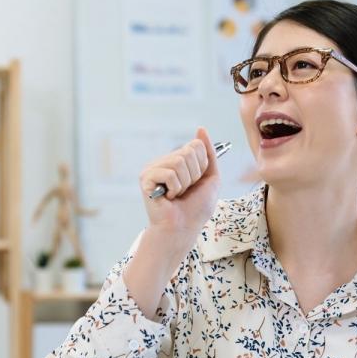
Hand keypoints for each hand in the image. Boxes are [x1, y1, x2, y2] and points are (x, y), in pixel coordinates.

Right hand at [139, 127, 220, 242]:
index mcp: (178, 160)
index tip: (196, 182)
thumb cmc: (196, 208)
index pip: (195, 145)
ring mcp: (153, 168)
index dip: (202, 166)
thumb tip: (201, 129)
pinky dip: (175, 188)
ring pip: (179, 161)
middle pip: (188, 151)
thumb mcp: (211, 177)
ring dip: (184, 183)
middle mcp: (164, 161)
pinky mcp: (146, 177)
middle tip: (186, 191)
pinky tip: (168, 197)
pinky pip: (169, 173)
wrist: (183, 228)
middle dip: (194, 175)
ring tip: (177, 195)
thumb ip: (208, 153)